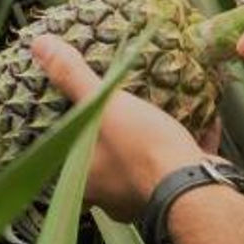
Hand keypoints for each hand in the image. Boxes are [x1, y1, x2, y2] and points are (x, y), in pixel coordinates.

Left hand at [32, 35, 211, 221]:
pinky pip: (182, 164)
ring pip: (145, 164)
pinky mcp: (181, 195)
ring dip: (151, 141)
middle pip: (106, 162)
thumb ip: (74, 78)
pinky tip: (202, 118)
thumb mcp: (104, 107)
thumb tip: (40, 46)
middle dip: (113, 138)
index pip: (65, 156)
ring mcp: (147, 198)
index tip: (75, 115)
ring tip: (155, 112)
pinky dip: (189, 142)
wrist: (195, 189)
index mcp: (85, 180)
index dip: (69, 135)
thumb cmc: (143, 151)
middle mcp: (111, 196)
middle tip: (117, 111)